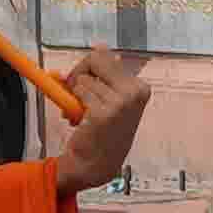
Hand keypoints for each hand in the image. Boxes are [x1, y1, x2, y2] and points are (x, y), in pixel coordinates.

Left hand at [35, 47, 154, 194]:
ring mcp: (120, 103)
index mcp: (139, 88)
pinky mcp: (102, 113)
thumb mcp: (113, 100)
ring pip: (84, 79)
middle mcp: (134, 93)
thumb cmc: (103, 134)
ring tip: (82, 115)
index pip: (107, 56)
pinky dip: (73, 104)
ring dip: (76, 96)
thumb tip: (101, 46)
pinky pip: (79, 93)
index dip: (88, 67)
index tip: (82, 79)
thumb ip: (107, 75)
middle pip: (95, 59)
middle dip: (78, 73)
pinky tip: (80, 120)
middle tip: (74, 91)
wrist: (96, 165)